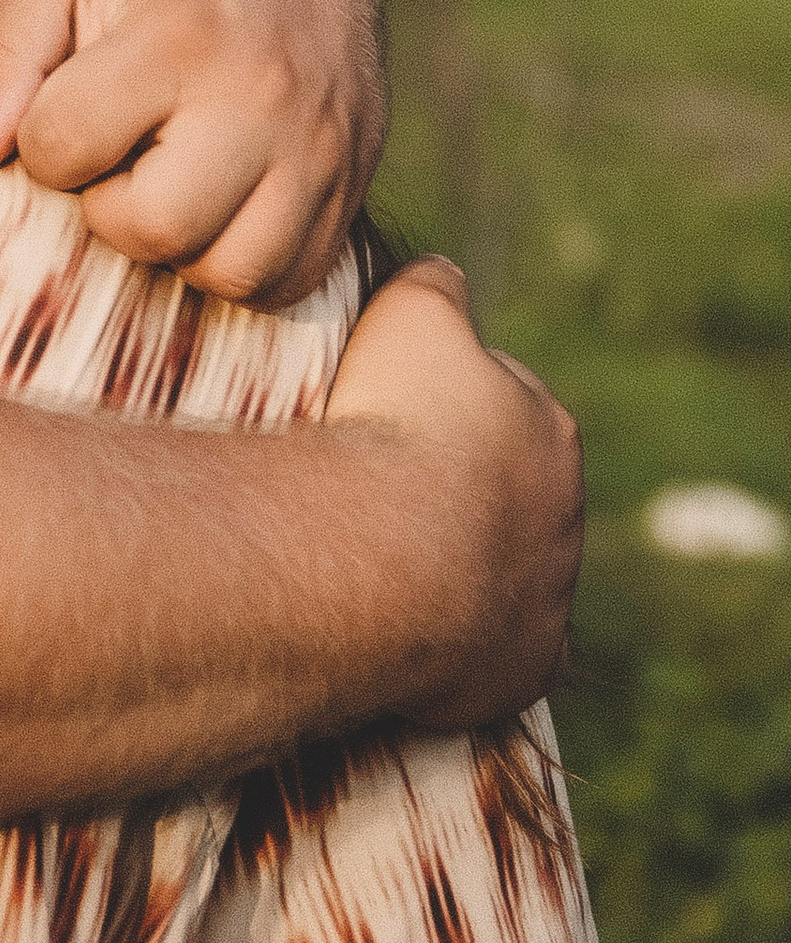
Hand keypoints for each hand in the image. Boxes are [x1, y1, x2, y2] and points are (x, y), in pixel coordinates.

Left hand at [0, 0, 383, 303]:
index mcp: (181, 32)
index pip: (64, 145)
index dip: (41, 141)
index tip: (64, 112)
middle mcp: (265, 95)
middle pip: (154, 226)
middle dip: (109, 208)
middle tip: (118, 160)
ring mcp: (321, 151)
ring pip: (230, 273)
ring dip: (177, 249)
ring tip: (168, 184)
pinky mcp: (353, 194)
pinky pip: (284, 285)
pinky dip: (238, 268)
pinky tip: (216, 210)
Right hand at [324, 257, 581, 724]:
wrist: (383, 558)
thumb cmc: (395, 427)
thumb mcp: (410, 315)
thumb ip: (434, 284)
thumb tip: (444, 272)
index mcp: (549, 431)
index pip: (504, 406)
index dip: (446, 407)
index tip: (394, 415)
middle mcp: (564, 519)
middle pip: (509, 496)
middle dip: (460, 492)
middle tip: (381, 492)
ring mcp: (548, 601)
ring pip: (504, 576)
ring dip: (457, 567)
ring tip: (380, 562)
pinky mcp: (522, 670)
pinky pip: (495, 654)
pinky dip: (462, 644)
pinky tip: (409, 632)